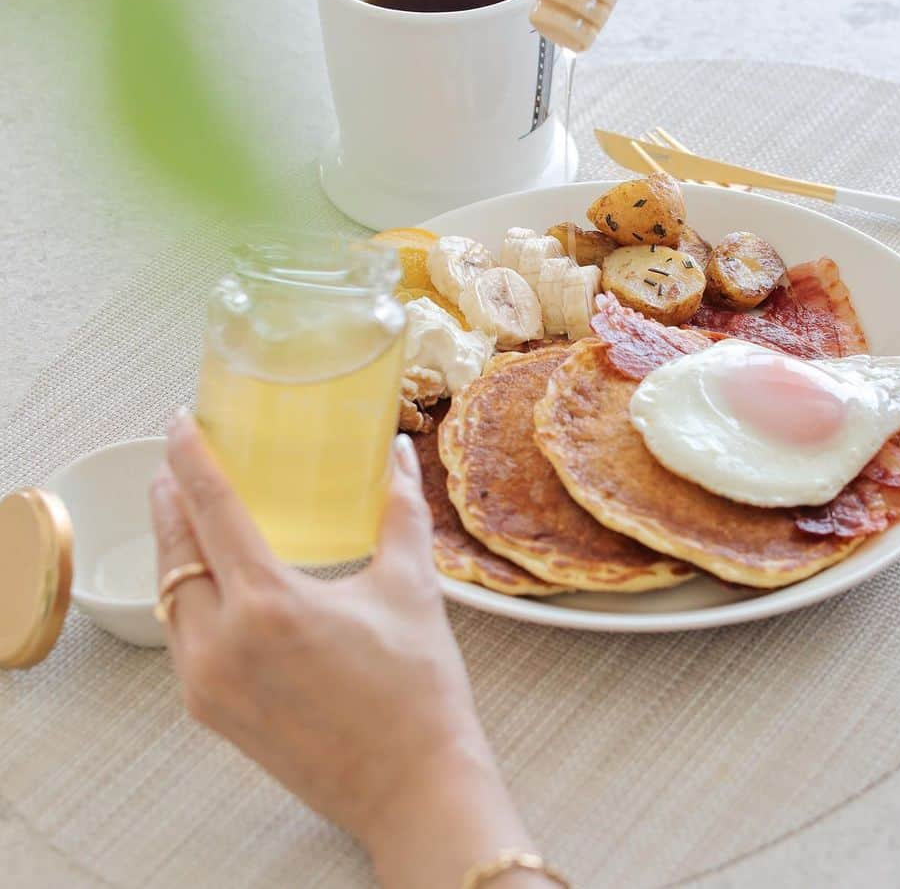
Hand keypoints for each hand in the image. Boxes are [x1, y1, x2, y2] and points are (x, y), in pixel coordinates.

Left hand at [151, 412, 536, 887]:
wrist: (413, 786)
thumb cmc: (417, 689)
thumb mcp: (410, 587)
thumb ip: (399, 511)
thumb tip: (400, 454)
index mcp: (269, 604)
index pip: (212, 511)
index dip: (191, 460)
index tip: (178, 423)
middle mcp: (223, 644)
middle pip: (175, 552)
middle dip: (170, 500)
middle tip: (177, 460)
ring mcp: (209, 684)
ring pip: (170, 597)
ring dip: (173, 548)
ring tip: (186, 511)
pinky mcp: (210, 712)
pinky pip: (181, 637)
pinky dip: (185, 596)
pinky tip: (207, 578)